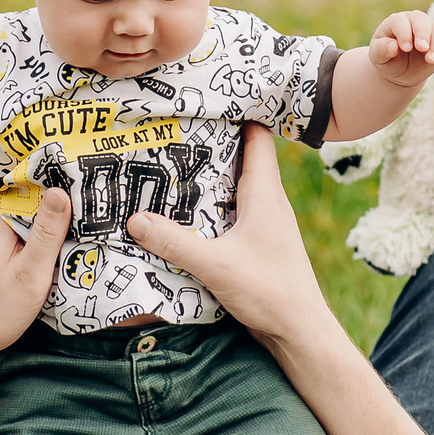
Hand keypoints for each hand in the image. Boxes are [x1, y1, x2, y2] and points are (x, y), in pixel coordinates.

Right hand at [125, 124, 335, 353]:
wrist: (299, 331)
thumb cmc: (269, 291)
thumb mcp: (215, 264)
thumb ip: (174, 242)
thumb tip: (134, 219)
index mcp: (265, 194)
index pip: (257, 136)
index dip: (237, 114)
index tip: (205, 102)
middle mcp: (268, 203)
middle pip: (242, 158)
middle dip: (211, 145)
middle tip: (172, 134)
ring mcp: (265, 224)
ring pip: (236, 188)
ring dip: (209, 180)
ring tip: (171, 170)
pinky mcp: (259, 245)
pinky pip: (233, 214)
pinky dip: (212, 208)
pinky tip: (185, 216)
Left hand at [369, 10, 433, 87]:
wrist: (400, 72)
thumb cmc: (387, 61)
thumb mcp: (378, 58)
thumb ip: (382, 50)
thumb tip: (393, 45)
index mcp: (396, 22)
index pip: (401, 21)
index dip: (404, 33)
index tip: (406, 48)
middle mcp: (414, 22)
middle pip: (422, 20)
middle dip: (424, 34)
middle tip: (422, 49)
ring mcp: (430, 30)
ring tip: (432, 60)